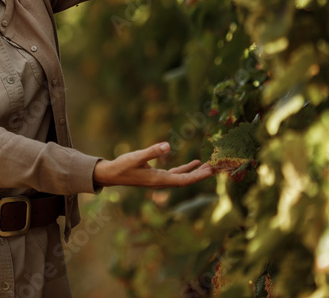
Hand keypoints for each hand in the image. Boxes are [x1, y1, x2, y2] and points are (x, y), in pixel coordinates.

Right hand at [92, 142, 214, 188]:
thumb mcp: (136, 157)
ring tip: (209, 166)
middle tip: (217, 168)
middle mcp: (162, 182)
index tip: (211, 171)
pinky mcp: (157, 176)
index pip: (184, 180)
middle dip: (201, 175)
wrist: (112, 174)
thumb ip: (152, 151)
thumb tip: (168, 145)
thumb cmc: (123, 166)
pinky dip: (186, 169)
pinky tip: (193, 164)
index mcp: (159, 180)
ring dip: (196, 172)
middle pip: (187, 180)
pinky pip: (176, 174)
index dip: (198, 176)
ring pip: (183, 177)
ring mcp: (160, 180)